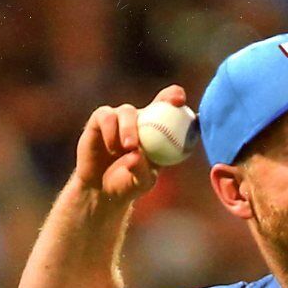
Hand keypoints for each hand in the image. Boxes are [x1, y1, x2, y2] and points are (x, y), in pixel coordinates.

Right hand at [75, 84, 187, 201]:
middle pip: (158, 103)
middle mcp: (142, 122)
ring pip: (128, 112)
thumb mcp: (141, 182)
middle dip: (167, 98)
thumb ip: (142, 170)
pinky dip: (111, 132)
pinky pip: (107, 117)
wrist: (101, 189)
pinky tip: (113, 149)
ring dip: (130, 128)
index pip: (174, 116)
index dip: (182, 105)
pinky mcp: (101, 118)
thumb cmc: (128, 184)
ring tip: (129, 147)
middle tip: (174, 103)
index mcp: (159, 135)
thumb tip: (136, 154)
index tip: (186, 103)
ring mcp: (122, 118)